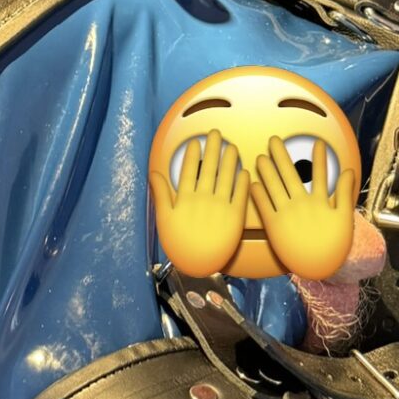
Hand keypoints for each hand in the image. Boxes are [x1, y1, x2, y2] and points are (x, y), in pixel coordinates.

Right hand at [151, 129, 249, 276]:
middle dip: (213, 148)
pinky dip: (242, 182)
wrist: (198, 264)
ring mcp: (219, 207)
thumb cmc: (179, 244)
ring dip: (229, 160)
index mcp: (185, 199)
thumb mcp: (163, 218)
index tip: (196, 142)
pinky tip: (245, 171)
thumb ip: (160, 194)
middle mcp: (202, 199)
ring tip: (232, 147)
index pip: (189, 170)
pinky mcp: (234, 217)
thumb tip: (153, 174)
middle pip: (209, 168)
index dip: (193, 154)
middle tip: (217, 134)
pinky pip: (240, 195)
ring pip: (225, 177)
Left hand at [251, 136, 358, 280]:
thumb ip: (346, 194)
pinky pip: (264, 206)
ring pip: (275, 186)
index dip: (319, 157)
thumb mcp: (345, 219)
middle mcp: (301, 205)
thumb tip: (349, 171)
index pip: (320, 174)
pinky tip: (252, 183)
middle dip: (281, 155)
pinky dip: (258, 194)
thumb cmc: (333, 247)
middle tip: (274, 140)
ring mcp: (286, 214)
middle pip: (290, 174)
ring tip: (261, 156)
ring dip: (267, 170)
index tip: (317, 142)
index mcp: (320, 203)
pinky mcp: (273, 226)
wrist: (317, 268)